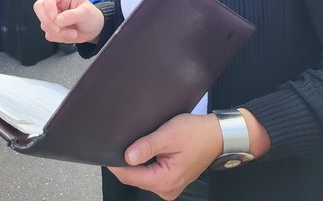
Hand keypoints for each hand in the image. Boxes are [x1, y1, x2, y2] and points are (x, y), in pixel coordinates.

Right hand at [33, 0, 104, 44]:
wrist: (94, 30)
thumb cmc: (91, 16)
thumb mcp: (86, 13)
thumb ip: (72, 15)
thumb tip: (57, 20)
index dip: (48, 4)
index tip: (54, 16)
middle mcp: (56, 4)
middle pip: (39, 7)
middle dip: (47, 20)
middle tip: (59, 28)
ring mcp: (52, 17)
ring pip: (44, 24)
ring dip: (58, 32)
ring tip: (73, 32)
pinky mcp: (52, 29)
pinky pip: (49, 35)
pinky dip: (59, 38)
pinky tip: (69, 34)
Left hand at [108, 113, 222, 199]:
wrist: (216, 135)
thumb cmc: (196, 133)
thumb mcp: (169, 135)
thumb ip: (147, 146)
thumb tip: (127, 156)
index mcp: (165, 181)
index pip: (130, 176)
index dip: (115, 164)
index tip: (105, 151)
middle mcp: (167, 188)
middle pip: (135, 177)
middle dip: (126, 161)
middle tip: (122, 142)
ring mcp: (169, 186)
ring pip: (142, 175)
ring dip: (136, 161)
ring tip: (138, 143)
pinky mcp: (171, 179)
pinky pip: (151, 173)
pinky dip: (146, 162)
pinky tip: (147, 149)